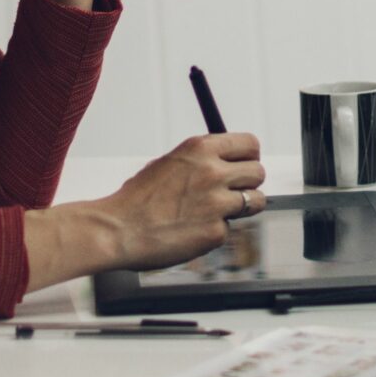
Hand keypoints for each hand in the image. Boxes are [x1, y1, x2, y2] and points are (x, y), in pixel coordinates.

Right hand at [98, 133, 266, 269]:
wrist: (117, 229)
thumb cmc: (138, 198)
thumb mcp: (170, 163)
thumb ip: (201, 161)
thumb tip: (228, 164)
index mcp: (200, 148)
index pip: (250, 144)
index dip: (249, 156)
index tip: (245, 164)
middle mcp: (212, 171)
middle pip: (258, 172)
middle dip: (250, 183)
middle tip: (235, 191)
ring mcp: (216, 203)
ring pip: (255, 201)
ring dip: (242, 208)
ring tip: (216, 212)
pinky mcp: (215, 232)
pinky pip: (229, 229)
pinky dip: (214, 232)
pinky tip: (190, 231)